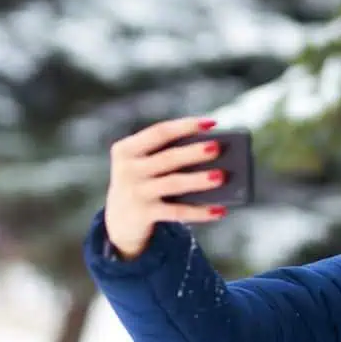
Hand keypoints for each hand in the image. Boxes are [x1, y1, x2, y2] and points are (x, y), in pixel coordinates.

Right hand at [104, 117, 226, 258]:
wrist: (119, 218)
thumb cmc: (144, 181)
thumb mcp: (146, 165)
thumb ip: (170, 156)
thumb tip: (213, 156)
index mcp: (126, 149)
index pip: (159, 132)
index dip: (186, 126)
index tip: (211, 123)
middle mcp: (128, 169)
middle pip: (167, 158)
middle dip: (193, 152)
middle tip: (217, 147)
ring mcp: (135, 193)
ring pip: (173, 184)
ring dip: (198, 180)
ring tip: (221, 176)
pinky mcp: (144, 215)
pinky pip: (178, 212)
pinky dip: (201, 212)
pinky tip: (220, 210)